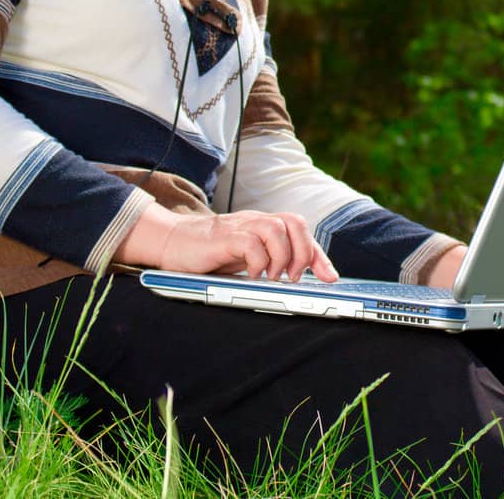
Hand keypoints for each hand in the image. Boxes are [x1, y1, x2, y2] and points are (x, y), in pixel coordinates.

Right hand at [115, 204, 338, 281]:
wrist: (172, 242)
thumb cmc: (210, 253)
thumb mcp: (246, 258)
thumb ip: (268, 262)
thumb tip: (298, 282)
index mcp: (263, 225)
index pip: (301, 230)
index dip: (319, 254)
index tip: (331, 277)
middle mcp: (255, 221)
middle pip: (294, 222)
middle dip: (304, 252)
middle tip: (294, 277)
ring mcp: (240, 226)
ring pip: (276, 229)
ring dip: (282, 257)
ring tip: (272, 277)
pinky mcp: (224, 237)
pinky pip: (251, 242)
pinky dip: (258, 261)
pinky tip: (252, 275)